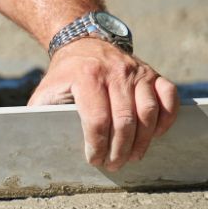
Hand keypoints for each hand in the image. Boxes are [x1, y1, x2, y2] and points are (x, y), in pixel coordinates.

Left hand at [28, 39, 178, 170]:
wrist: (84, 44)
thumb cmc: (64, 76)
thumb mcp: (46, 91)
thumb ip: (43, 114)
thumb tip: (38, 142)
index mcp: (86, 76)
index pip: (97, 119)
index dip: (97, 145)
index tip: (94, 160)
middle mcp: (115, 72)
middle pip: (124, 119)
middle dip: (120, 149)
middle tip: (115, 165)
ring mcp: (137, 71)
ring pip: (148, 111)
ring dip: (143, 140)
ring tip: (133, 156)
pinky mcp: (153, 73)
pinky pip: (169, 96)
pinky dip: (166, 118)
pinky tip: (155, 135)